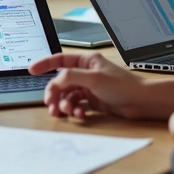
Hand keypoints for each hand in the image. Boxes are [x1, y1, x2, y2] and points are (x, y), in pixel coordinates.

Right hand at [28, 52, 150, 118]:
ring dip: (65, 104)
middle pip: (61, 82)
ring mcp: (89, 87)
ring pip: (67, 95)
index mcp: (86, 61)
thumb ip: (71, 77)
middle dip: (55, 94)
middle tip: (51, 105)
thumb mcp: (94, 78)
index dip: (44, 64)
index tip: (31, 70)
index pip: (60, 59)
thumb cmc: (123, 86)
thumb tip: (55, 80)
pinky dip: (75, 110)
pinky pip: (77, 105)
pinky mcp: (93, 101)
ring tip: (68, 112)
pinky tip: (80, 114)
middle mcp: (86, 73)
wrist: (141, 102)